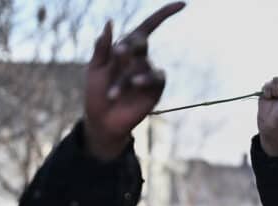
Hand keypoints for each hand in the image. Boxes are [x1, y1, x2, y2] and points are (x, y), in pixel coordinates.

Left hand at [83, 2, 183, 160]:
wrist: (102, 121)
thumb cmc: (96, 93)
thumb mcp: (94, 68)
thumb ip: (102, 47)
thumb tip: (109, 23)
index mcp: (126, 49)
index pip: (148, 26)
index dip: (164, 14)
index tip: (183, 4)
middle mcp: (140, 59)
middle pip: (141, 42)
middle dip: (129, 47)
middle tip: (117, 54)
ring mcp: (149, 74)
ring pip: (142, 64)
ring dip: (125, 77)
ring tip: (112, 93)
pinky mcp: (155, 89)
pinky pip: (155, 77)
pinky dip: (144, 79)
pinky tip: (134, 84)